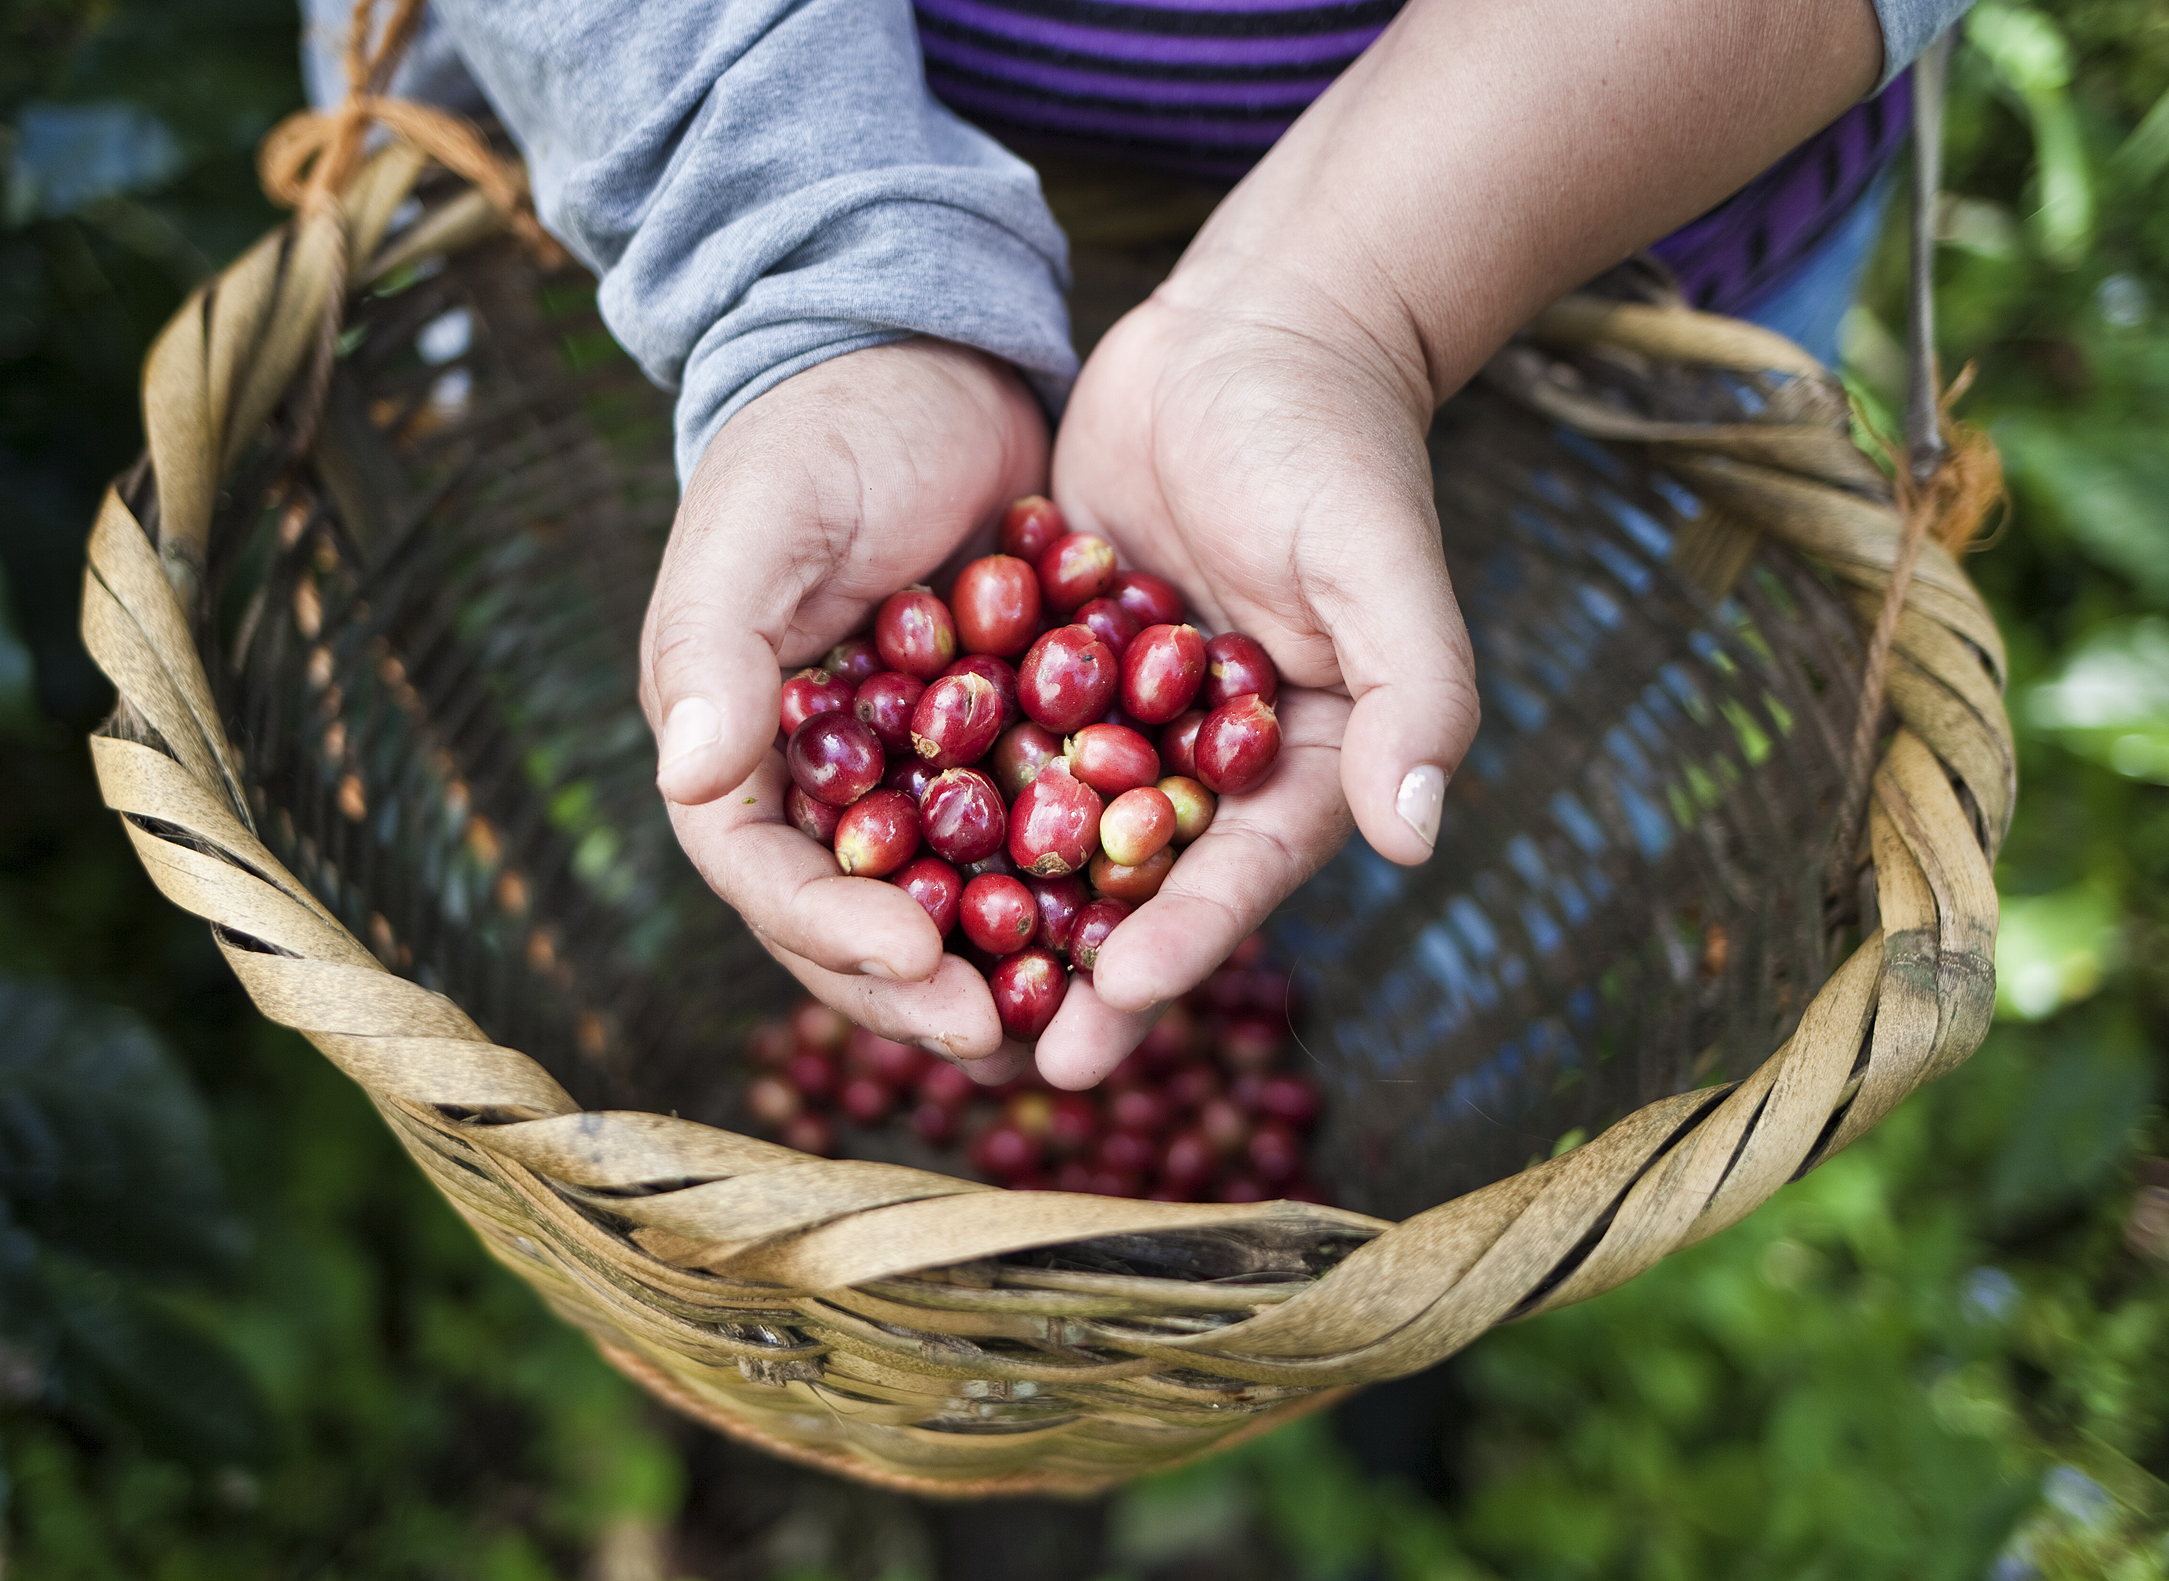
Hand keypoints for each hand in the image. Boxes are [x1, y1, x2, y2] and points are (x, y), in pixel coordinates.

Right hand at [639, 339, 1045, 1077]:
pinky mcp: (1001, 749)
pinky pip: (1033, 838)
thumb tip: (692, 780)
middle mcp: (823, 786)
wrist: (927, 361)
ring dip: (1000, 968)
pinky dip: (1071, 886)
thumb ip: (713, 648)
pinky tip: (1130, 924)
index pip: (767, 877)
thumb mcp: (758, 524)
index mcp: (740, 751)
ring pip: (950, 903)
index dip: (834, 934)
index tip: (920, 957)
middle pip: (859, 923)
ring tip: (1067, 1020)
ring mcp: (914, 777)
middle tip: (1001, 1035)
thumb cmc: (820, 432)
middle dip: (922, 988)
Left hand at [1029, 0, 1878, 1088]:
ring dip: (998, 916)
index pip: (1233, 878)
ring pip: (1051, 838)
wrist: (1248, 333)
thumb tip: (1414, 835)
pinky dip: (943, 803)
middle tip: (1015, 1064)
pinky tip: (869, 859)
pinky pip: (994, 748)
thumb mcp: (1377, 561)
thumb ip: (1414, 693)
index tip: (1106, 1019)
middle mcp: (1207, 763)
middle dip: (1079, 976)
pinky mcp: (1053, 669)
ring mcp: (1124, 721)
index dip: (1174, 950)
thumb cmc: (1332, 442)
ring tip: (929, 995)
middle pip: (1136, 889)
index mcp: (1297, 763)